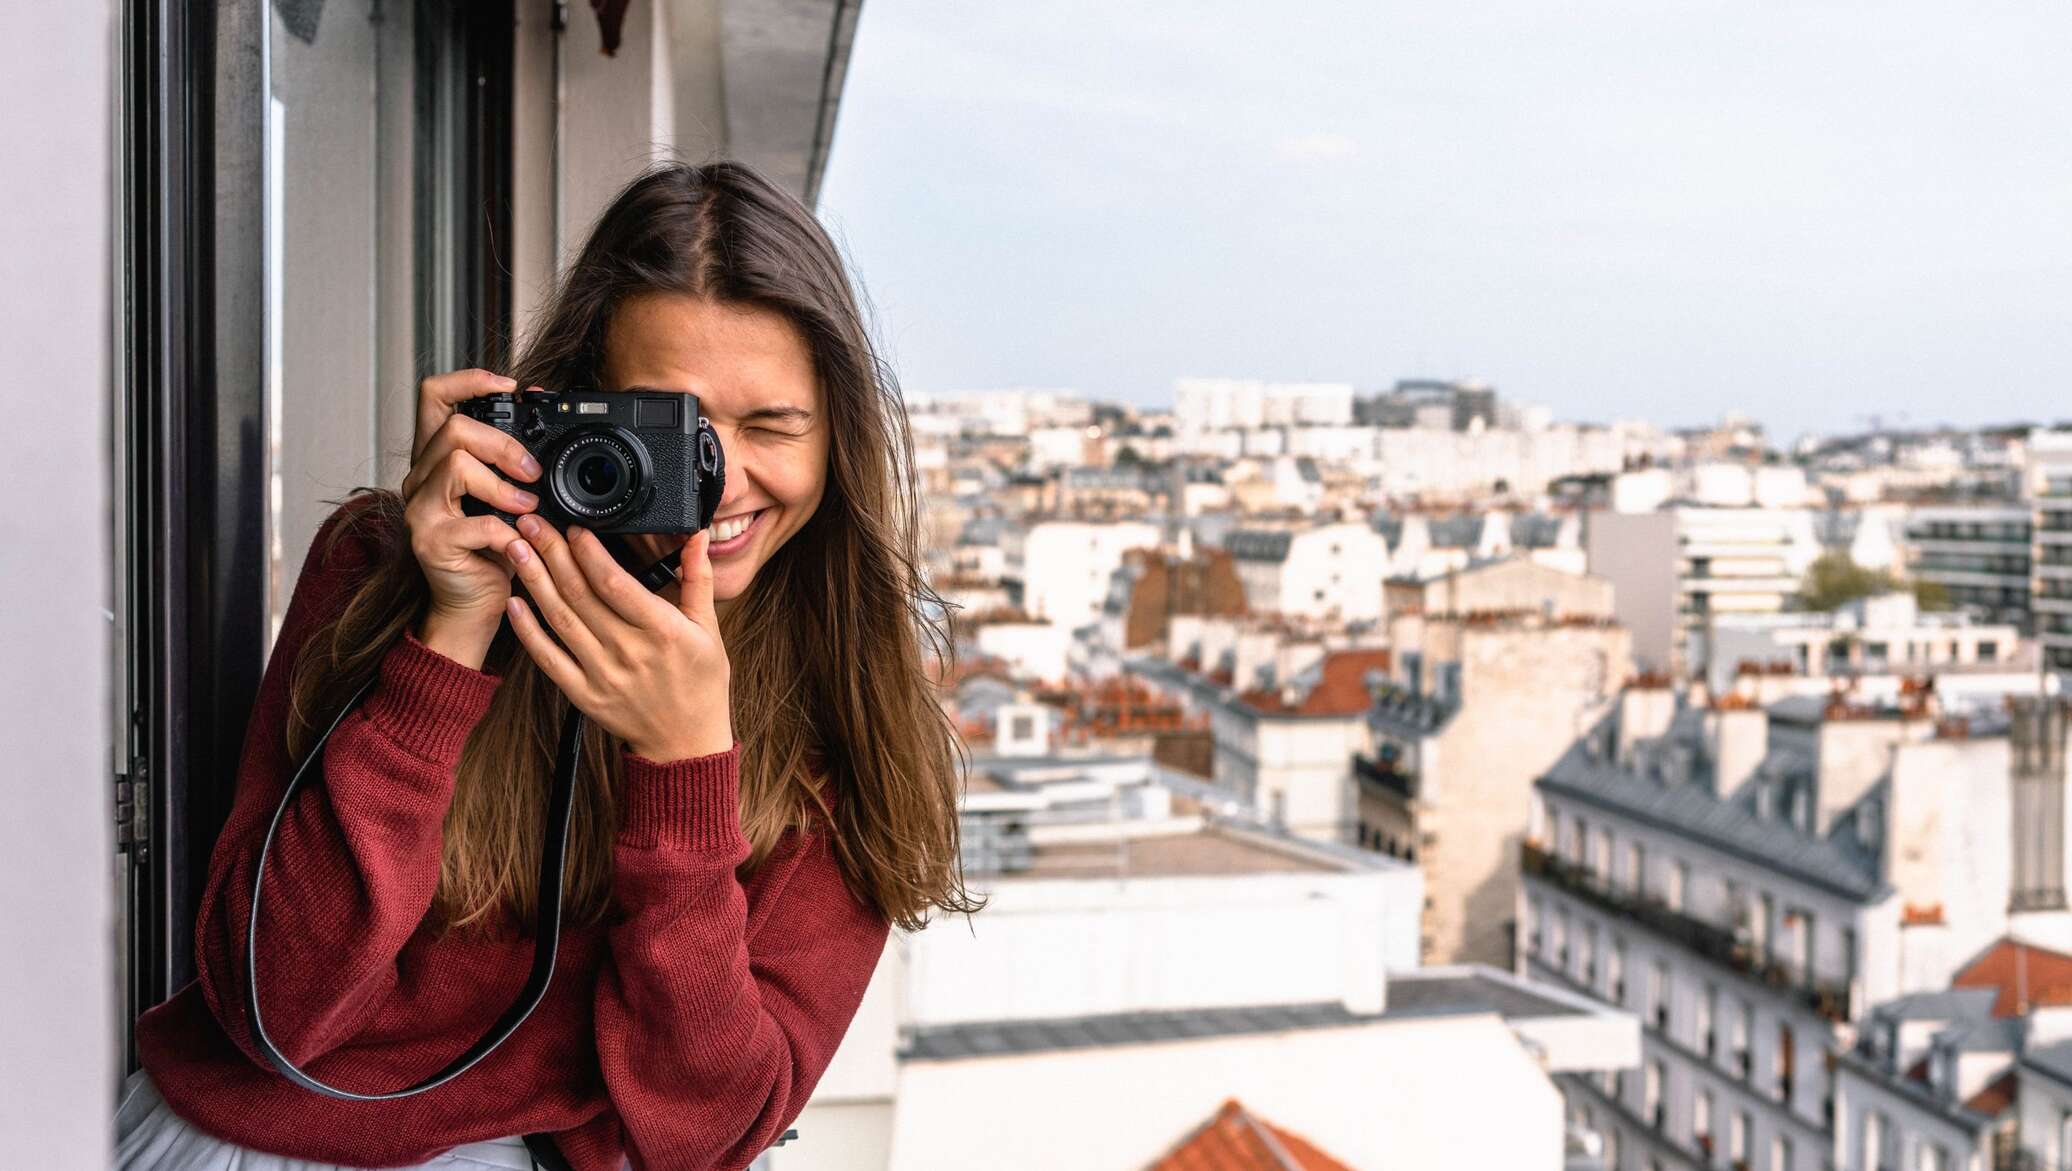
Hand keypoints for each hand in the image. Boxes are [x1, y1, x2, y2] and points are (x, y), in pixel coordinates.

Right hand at [399, 369, 544, 666]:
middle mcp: (419, 479)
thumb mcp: (508, 498)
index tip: (510, 384)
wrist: (473, 606)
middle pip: (453, 429)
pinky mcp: (430, 542)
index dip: (469, 380)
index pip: (433, 396)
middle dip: (503, 444)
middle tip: (533, 473)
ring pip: (456, 465)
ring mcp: (420, 510)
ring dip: (503, 486)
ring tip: (528, 510)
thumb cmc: (493, 551)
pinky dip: (506, 532)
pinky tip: (519, 544)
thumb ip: (515, 462)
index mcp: (436, 459)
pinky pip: (472, 522)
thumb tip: (546, 411)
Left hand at [502, 518, 733, 762]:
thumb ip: (698, 579)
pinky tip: (515, 604)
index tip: (574, 527)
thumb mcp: (709, 630)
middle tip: (532, 523)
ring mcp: (603, 675)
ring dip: (535, 581)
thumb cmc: (700, 684)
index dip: (589, 552)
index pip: (616, 583)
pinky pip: (549, 659)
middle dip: (552, 553)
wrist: (685, 743)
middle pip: (581, 594)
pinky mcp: (584, 695)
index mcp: (662, 631)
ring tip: (517, 549)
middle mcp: (629, 651)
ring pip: (561, 619)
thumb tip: (697, 536)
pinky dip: (528, 632)